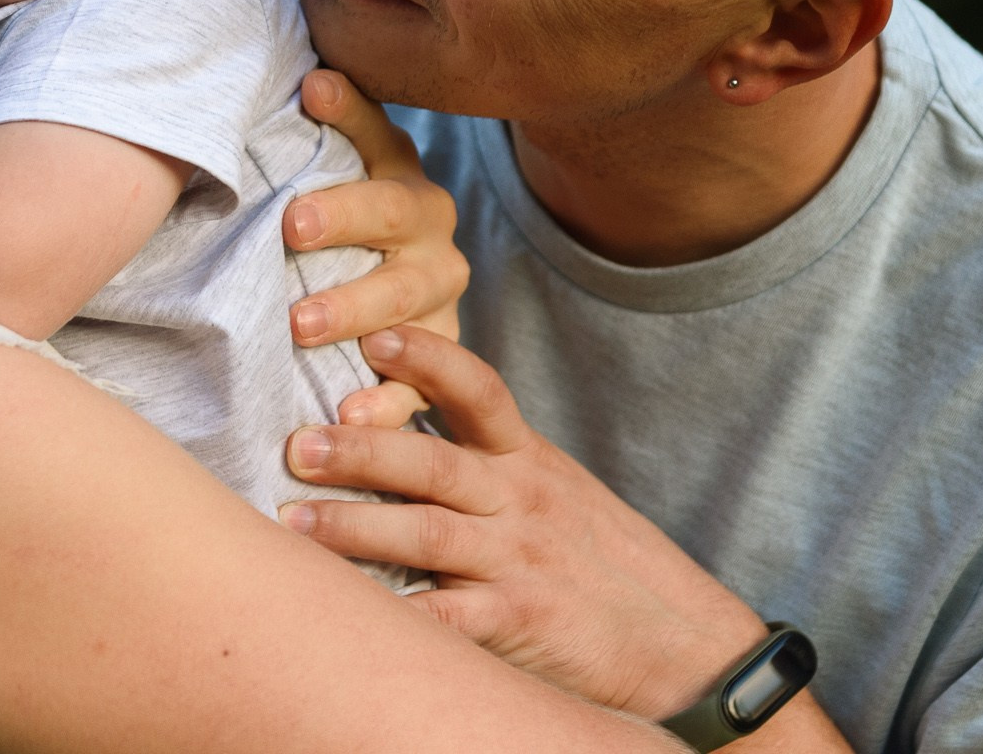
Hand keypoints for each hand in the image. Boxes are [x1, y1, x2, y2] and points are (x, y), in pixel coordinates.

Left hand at [278, 326, 768, 724]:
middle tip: (296, 443)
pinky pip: (449, 618)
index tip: (376, 337)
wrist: (689, 645)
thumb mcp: (557, 494)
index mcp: (528, 462)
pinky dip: (400, 616)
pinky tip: (350, 615)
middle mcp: (522, 502)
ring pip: (426, 534)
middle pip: (432, 463)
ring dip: (354, 528)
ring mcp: (520, 562)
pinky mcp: (521, 623)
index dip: (428, 360)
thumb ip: (489, 465)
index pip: (480, 391)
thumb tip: (396, 435)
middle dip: (360, 450)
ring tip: (293, 525)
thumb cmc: (606, 565)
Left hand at [284, 70, 466, 428]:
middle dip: (342, 221)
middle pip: (392, 219)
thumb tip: (309, 75)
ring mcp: (439, 302)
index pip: (378, 136)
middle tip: (288, 229)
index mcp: (401, 179)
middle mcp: (431, 235)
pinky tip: (346, 412)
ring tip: (299, 326)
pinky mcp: (437, 365)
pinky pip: (417, 389)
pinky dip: (383, 403)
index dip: (347, 113)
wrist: (382, 307)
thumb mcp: (328, 176)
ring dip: (353, 311)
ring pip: (404, 303)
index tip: (310, 91)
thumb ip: (319, 132)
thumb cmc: (333, 230)